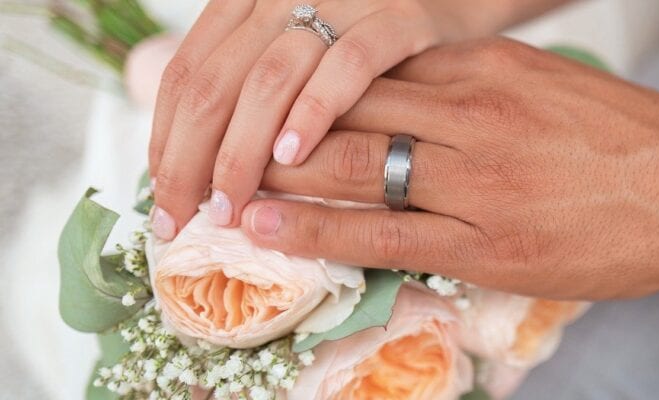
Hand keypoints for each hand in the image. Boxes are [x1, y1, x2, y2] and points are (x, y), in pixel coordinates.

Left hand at [147, 0, 493, 239]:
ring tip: (231, 203)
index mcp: (252, 2)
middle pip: (216, 82)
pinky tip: (294, 154)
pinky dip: (315, 110)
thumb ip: (256, 85)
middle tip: (188, 219)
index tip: (165, 202)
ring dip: (241, 149)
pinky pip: (350, 65)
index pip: (187, 75)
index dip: (166, 141)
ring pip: (269, 79)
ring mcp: (344, 3)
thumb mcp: (304, 47)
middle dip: (192, 159)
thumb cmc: (376, 39)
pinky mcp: (401, 18)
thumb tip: (199, 162)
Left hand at [244, 38, 658, 299]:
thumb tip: (416, 96)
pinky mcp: (488, 240)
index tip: (265, 95)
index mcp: (490, 66)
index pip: (374, 66)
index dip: (308, 83)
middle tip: (216, 138)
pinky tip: (266, 227)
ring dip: (277, 174)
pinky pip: (382, 232)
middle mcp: (474, 111)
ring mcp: (479, 178)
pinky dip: (314, 229)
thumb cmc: (635, 142)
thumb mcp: (552, 87)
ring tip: (219, 184)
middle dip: (275, 125)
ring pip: (352, 165)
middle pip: (347, 108)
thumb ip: (481, 87)